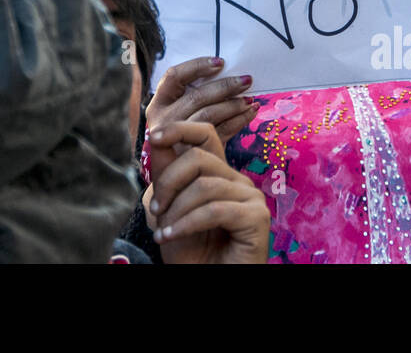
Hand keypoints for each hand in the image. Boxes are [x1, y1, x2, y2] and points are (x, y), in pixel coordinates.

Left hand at [143, 120, 269, 264]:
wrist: (207, 281)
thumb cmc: (190, 252)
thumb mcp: (169, 210)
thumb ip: (165, 175)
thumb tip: (154, 136)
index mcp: (218, 174)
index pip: (205, 135)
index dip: (180, 129)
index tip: (154, 136)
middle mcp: (237, 180)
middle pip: (199, 157)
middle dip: (168, 182)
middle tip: (156, 211)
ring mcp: (250, 197)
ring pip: (204, 185)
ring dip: (176, 210)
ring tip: (164, 232)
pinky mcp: (257, 217)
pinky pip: (215, 210)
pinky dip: (187, 224)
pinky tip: (171, 236)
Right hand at [145, 56, 257, 144]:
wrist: (175, 173)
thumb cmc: (179, 133)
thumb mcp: (176, 112)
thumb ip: (192, 95)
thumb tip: (226, 74)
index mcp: (158, 103)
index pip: (175, 76)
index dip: (197, 66)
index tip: (220, 62)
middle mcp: (164, 119)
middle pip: (197, 96)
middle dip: (225, 86)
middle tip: (246, 80)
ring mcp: (178, 137)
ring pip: (210, 114)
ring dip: (234, 105)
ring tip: (250, 99)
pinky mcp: (195, 150)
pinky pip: (222, 132)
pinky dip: (239, 121)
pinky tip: (250, 113)